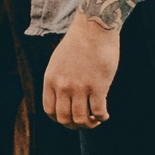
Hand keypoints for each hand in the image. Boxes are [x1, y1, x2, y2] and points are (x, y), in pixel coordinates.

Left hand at [43, 12, 120, 129]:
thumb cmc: (79, 44)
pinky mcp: (98, 86)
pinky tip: (105, 114)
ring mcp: (80, 87)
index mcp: (51, 79)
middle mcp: (63, 85)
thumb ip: (58, 80)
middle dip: (76, 125)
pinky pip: (99, 112)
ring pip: (81, 119)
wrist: (93, 28)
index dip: (60, 120)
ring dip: (90, 124)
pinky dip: (102, 117)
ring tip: (96, 119)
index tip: (70, 118)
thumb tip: (64, 99)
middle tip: (86, 122)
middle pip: (65, 119)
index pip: (49, 111)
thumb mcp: (58, 62)